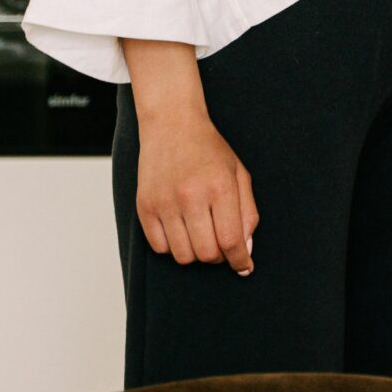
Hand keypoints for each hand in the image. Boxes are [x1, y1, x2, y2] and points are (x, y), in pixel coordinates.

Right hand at [136, 112, 258, 273]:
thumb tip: (244, 250)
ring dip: (196, 253)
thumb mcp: (239, 174)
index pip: (231, 240)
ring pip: (183, 256)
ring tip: (200, 233)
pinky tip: (180, 228)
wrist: (172, 125)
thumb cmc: (209, 150)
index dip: (240, 260)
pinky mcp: (144, 206)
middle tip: (220, 243)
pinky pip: (160, 248)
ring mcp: (164, 202)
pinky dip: (173, 246)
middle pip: (207, 254)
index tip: (243, 266)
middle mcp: (190, 196)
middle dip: (218, 256)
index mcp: (219, 186)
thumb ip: (247, 213)